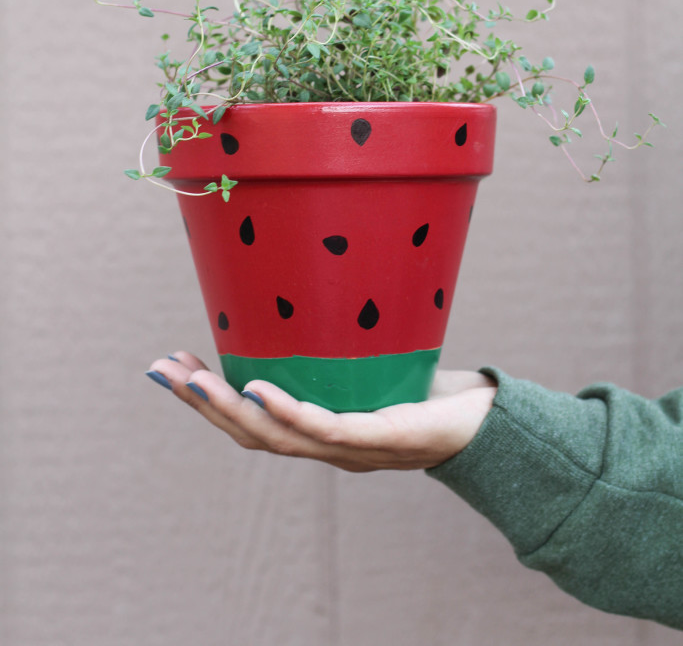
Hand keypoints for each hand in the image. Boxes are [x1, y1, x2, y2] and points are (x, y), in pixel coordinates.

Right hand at [146, 351, 496, 472]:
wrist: (493, 423)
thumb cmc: (433, 388)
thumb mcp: (377, 356)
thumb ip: (341, 335)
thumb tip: (313, 279)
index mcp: (322, 430)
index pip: (254, 420)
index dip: (209, 398)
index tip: (173, 364)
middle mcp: (330, 447)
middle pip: (252, 433)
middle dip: (203, 403)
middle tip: (162, 370)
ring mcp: (355, 450)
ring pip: (278, 437)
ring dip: (229, 408)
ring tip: (195, 380)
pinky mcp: (384, 441)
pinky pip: (327, 430)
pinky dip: (287, 412)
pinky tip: (259, 389)